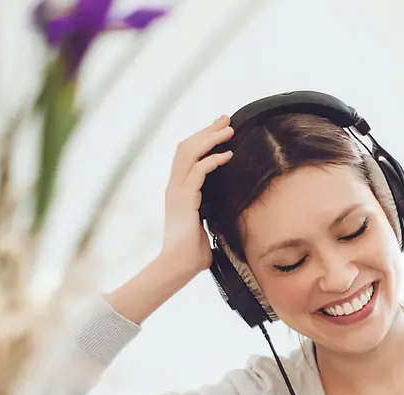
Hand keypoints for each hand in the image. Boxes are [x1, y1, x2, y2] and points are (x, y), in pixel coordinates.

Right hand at [160, 115, 233, 282]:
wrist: (178, 266)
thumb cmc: (192, 253)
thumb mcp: (204, 227)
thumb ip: (210, 215)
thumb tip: (227, 214)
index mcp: (178, 191)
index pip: (187, 155)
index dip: (202, 140)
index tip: (220, 130)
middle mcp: (174, 186)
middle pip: (187, 147)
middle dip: (207, 130)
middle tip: (226, 119)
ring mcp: (176, 192)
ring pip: (190, 153)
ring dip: (210, 139)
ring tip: (229, 130)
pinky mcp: (184, 200)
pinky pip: (197, 172)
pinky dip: (212, 160)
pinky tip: (227, 155)